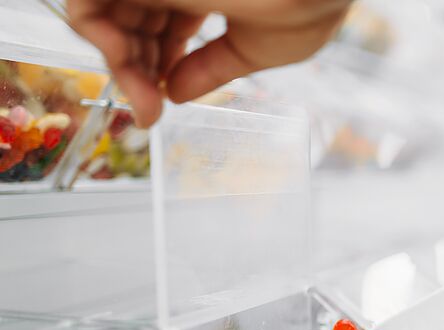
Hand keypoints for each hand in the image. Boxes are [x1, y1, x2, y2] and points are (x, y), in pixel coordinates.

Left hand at [68, 0, 351, 126]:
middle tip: (148, 111)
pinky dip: (100, 40)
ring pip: (104, 16)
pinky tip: (129, 71)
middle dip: (135, 73)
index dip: (155, 67)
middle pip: (130, 26)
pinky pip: (88, 4)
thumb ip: (213, 68)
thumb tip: (175, 93)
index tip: (158, 105)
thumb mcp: (261, 47)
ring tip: (142, 101)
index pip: (159, 27)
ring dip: (119, 65)